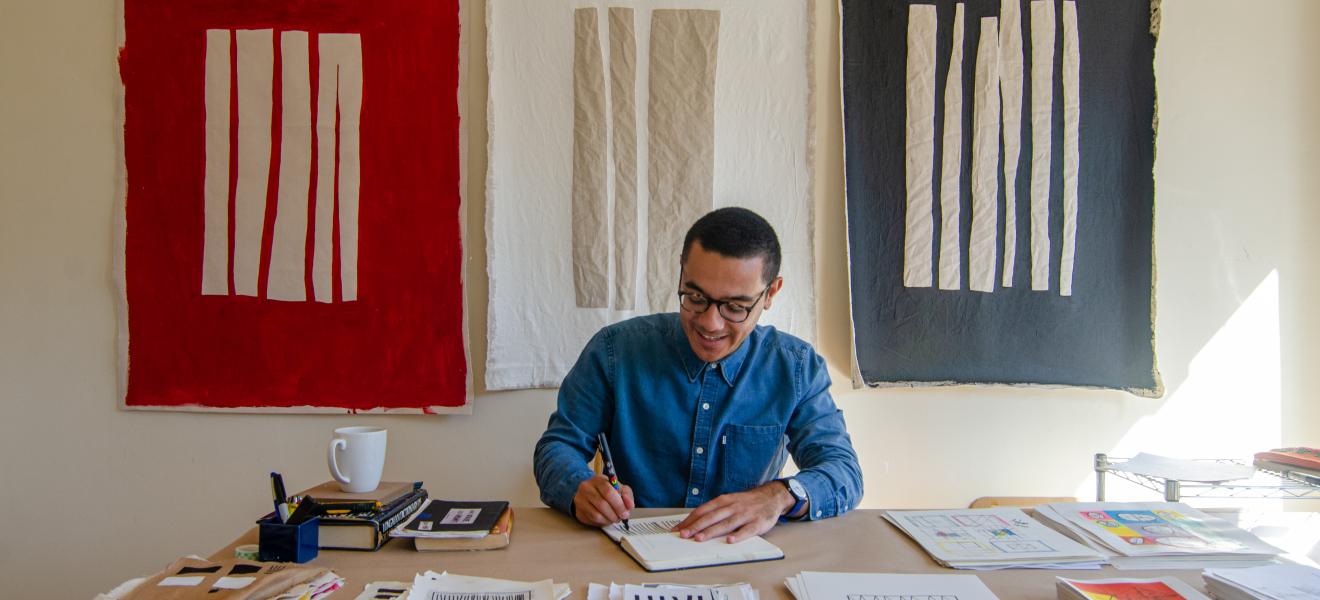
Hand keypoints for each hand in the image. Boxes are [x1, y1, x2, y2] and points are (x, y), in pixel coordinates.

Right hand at [572, 474, 634, 526]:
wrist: (589, 492)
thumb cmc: (606, 490)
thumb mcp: (619, 488)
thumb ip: (627, 495)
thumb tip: (629, 505)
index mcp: (598, 480)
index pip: (608, 492)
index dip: (618, 505)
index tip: (625, 513)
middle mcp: (586, 488)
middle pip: (602, 504)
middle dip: (614, 514)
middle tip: (620, 518)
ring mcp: (580, 500)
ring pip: (596, 515)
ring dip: (608, 520)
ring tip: (614, 518)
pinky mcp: (578, 511)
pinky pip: (591, 520)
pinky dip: (602, 522)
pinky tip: (606, 519)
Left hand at [675, 482, 794, 543]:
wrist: (771, 496)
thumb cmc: (746, 502)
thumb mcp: (729, 501)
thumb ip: (715, 510)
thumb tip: (695, 522)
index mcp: (724, 501)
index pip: (703, 510)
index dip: (690, 520)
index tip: (678, 529)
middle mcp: (732, 506)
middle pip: (711, 517)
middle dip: (696, 526)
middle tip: (684, 535)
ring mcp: (745, 514)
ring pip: (726, 524)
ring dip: (712, 531)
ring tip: (700, 538)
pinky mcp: (757, 523)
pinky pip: (746, 530)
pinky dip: (738, 536)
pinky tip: (730, 541)